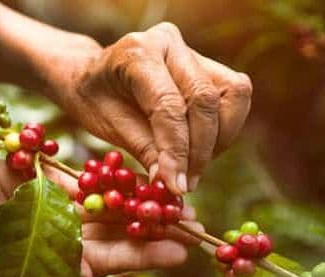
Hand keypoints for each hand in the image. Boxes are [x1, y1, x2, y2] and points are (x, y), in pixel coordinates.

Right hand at [0, 154, 200, 276]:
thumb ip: (40, 261)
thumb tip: (90, 276)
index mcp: (49, 264)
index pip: (106, 263)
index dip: (143, 256)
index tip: (180, 249)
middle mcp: (54, 240)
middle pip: (112, 234)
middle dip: (150, 227)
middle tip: (192, 219)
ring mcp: (47, 210)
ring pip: (100, 205)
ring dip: (134, 199)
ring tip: (172, 191)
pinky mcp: (37, 183)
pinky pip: (77, 178)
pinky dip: (103, 175)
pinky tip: (133, 168)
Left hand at [41, 22, 252, 193]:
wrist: (91, 77)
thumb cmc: (94, 100)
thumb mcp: (108, 126)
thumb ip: (144, 150)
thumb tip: (174, 184)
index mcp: (137, 52)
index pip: (168, 105)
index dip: (176, 150)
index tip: (175, 186)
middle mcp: (169, 43)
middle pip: (205, 99)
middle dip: (200, 150)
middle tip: (185, 184)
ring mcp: (192, 50)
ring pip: (232, 95)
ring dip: (219, 140)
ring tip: (192, 168)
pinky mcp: (209, 65)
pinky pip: (233, 97)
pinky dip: (223, 130)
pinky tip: (199, 151)